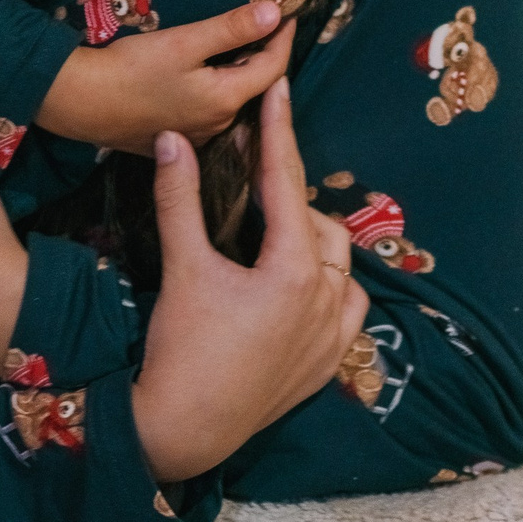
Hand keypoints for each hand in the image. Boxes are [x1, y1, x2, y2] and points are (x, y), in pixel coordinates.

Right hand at [36, 0, 291, 154]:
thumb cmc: (131, 69)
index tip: (288, 12)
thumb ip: (231, 28)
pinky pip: (210, 110)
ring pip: (232, 98)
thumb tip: (276, 12)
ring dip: (239, 71)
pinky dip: (217, 86)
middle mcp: (219, 124)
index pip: (274, 67)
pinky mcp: (176, 138)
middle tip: (267, 22)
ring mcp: (197, 135)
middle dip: (263, 53)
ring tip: (238, 42)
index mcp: (226, 99)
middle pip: (254, 85)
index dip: (283, 38)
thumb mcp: (184, 42)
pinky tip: (205, 71)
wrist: (79, 103)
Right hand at [130, 79, 370, 484]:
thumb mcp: (182, 266)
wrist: (183, 430)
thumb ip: (179, 198)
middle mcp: (327, 301)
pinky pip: (349, 311)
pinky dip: (331, 289)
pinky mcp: (325, 366)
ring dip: (314, 244)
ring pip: (342, 268)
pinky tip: (304, 287)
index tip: (280, 91)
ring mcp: (332, 337)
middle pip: (317, 224)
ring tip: (275, 235)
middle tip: (252, 185)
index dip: (279, 132)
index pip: (286, 183)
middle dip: (287, 198)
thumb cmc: (182, 348)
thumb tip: (173, 137)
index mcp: (295, 270)